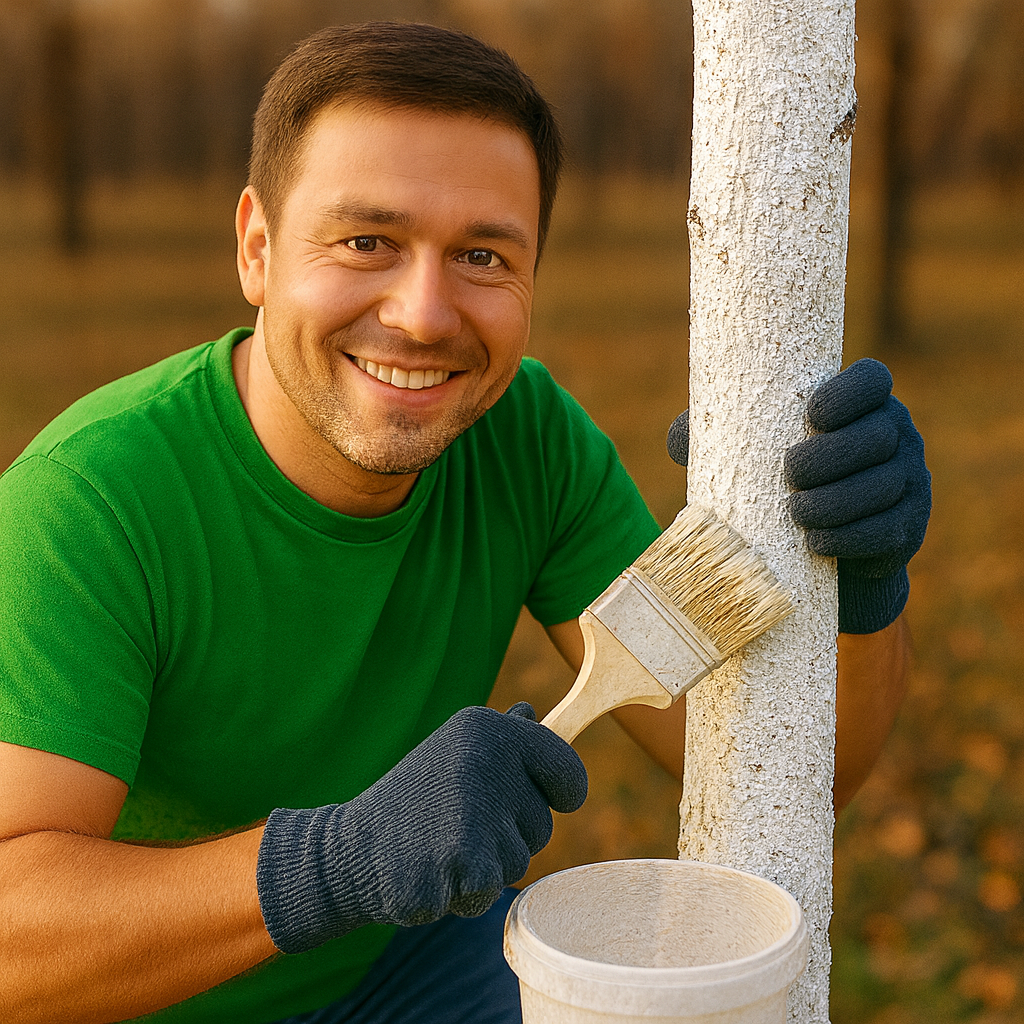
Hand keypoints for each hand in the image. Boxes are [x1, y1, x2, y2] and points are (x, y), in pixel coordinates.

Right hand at [255, 703, 587, 952]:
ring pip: (520, 861)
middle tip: (458, 825)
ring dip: (487, 867)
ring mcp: (478, 810)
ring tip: (442, 847)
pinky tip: (434, 874)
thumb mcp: (452, 754)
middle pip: (543, 825)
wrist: (349, 850)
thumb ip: (500, 738)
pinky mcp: (467, 861)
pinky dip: (467, 895)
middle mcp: (488, 760)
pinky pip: (493, 891)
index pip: (568, 770)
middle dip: (509, 836)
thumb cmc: (412, 801)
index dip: (561, 793)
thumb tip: (530, 714)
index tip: (547, 799)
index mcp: (489, 729)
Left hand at [664, 358, 930, 633]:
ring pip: (885, 484)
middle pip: (879, 435)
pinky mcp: (909, 528)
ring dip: (838, 500)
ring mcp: (910, 481)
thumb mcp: (748, 451)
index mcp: (862, 404)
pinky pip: (888, 530)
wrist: (816, 548)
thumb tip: (680, 438)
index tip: (812, 415)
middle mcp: (897, 434)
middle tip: (791, 473)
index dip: (850, 393)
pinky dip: (851, 537)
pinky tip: (817, 541)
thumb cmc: (775, 481)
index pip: (873, 379)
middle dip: (833, 455)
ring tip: (796, 512)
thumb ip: (718, 434)